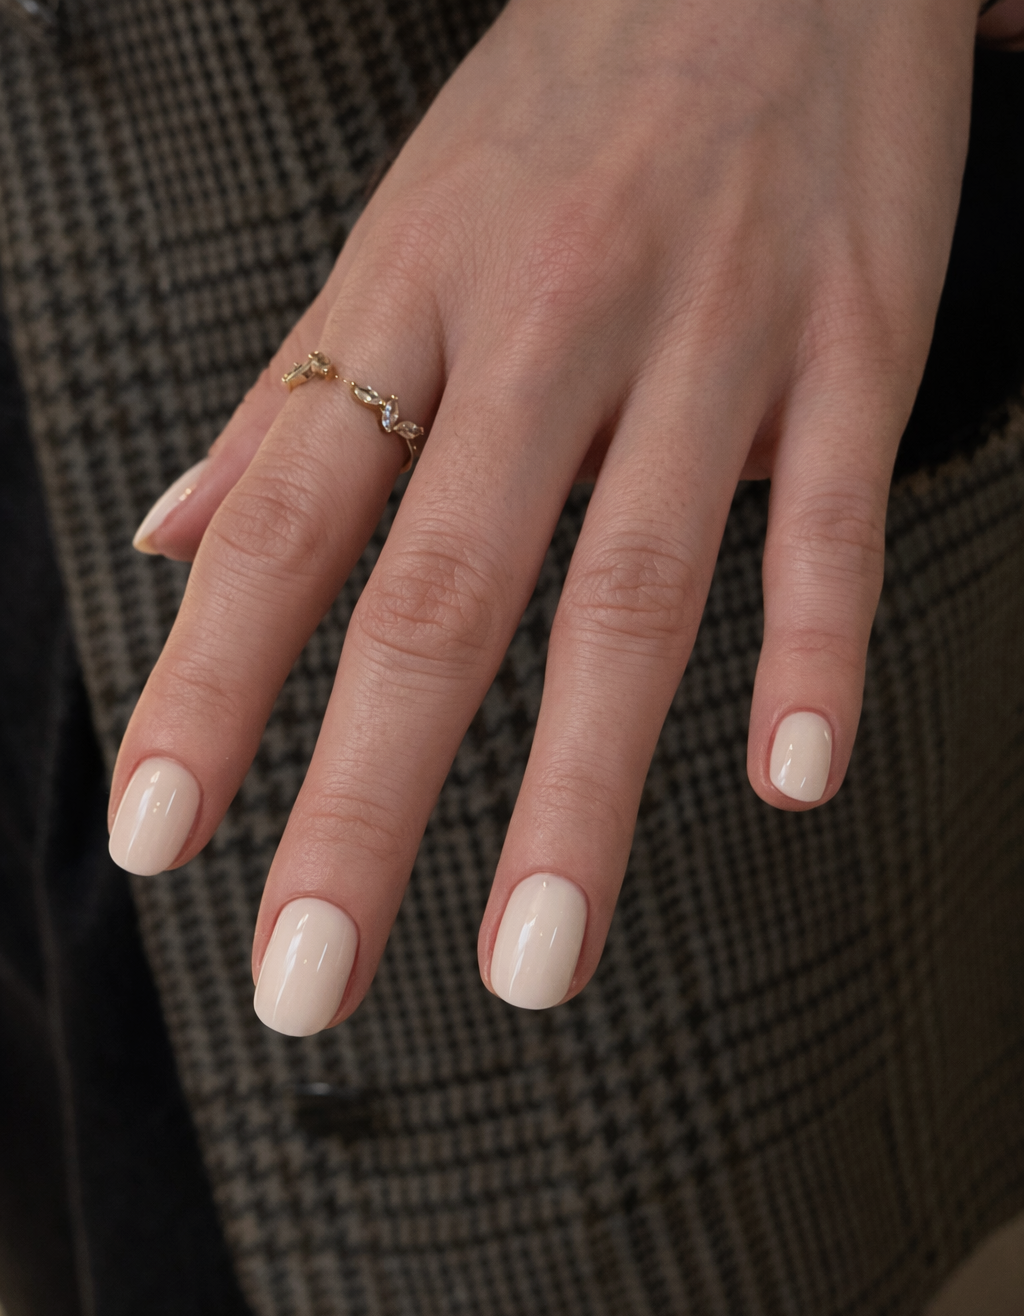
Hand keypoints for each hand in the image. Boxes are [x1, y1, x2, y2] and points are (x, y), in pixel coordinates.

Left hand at [109, 0, 978, 1030]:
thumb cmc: (564, 105)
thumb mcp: (395, 228)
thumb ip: (290, 399)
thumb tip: (170, 537)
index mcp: (410, 305)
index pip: (281, 532)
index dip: (206, 695)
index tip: (154, 842)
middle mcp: (540, 335)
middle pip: (433, 600)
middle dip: (361, 806)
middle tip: (311, 979)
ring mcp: (705, 343)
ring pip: (627, 595)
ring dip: (575, 795)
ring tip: (534, 961)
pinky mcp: (852, 344)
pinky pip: (827, 519)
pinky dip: (811, 653)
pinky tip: (787, 780)